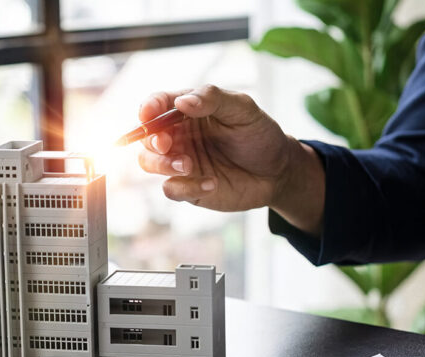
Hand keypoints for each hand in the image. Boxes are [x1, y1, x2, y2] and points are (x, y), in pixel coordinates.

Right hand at [137, 84, 325, 235]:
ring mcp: (181, 163)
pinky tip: (211, 183)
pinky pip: (171, 189)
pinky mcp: (189, 188)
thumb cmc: (259, 135)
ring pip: (149, 163)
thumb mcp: (243, 109)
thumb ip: (213, 99)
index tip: (148, 114)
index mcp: (188, 111)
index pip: (158, 105)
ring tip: (189, 166)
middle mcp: (179, 136)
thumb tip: (182, 101)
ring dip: (162, 164)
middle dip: (152, 140)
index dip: (148, 108)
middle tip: (168, 145)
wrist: (278, 172)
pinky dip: (184, 187)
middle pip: (146, 136)